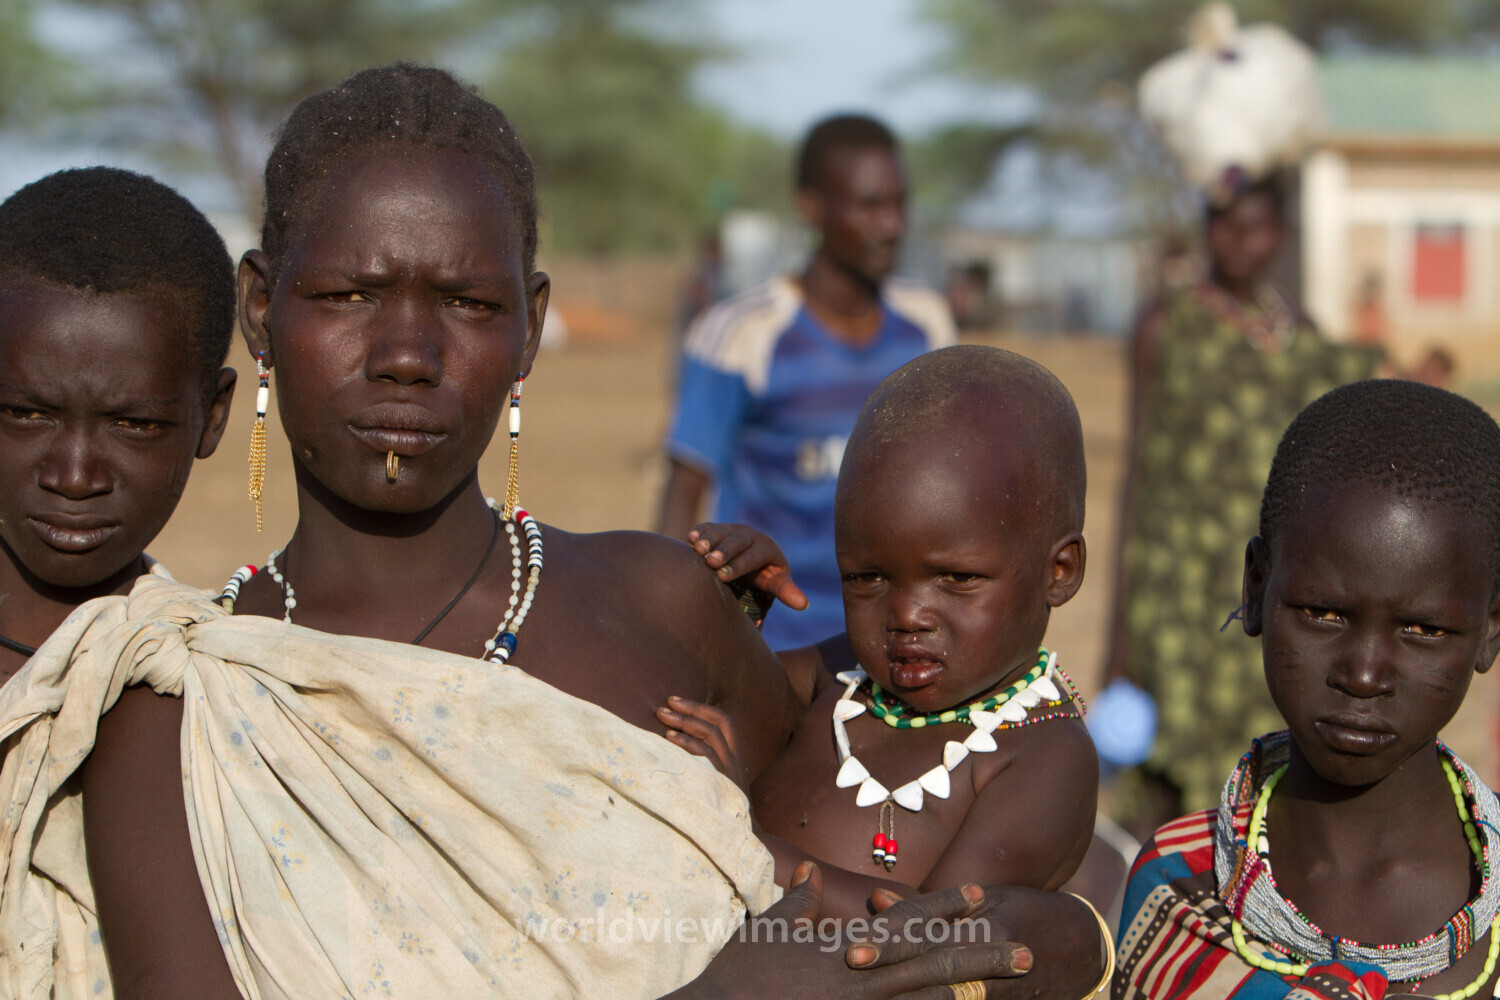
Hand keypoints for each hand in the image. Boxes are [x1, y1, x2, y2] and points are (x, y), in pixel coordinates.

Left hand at [657, 696, 750, 796]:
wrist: (740, 835)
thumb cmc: (720, 806)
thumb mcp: (719, 779)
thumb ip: (706, 760)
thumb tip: (674, 741)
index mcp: (735, 755)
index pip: (724, 721)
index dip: (701, 707)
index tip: (675, 700)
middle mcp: (735, 759)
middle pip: (717, 723)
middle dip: (690, 709)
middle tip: (664, 704)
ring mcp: (729, 770)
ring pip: (710, 735)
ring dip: (684, 722)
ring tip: (662, 717)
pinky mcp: (720, 782)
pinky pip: (704, 756)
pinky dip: (686, 744)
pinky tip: (668, 740)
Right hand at [670, 864, 1035, 999]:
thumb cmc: (738, 976)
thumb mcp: (769, 930)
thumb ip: (798, 902)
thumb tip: (813, 873)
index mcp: (847, 946)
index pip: (907, 921)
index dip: (946, 908)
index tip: (983, 894)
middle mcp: (861, 979)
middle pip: (934, 964)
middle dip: (981, 957)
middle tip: (1026, 952)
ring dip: (970, 994)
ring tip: (1012, 986)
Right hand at [689, 522, 809, 611]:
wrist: (755, 554)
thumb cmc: (766, 573)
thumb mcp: (777, 582)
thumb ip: (787, 591)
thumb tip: (804, 605)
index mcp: (766, 548)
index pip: (752, 557)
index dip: (738, 566)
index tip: (723, 575)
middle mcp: (750, 535)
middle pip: (737, 541)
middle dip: (723, 550)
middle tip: (710, 560)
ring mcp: (733, 529)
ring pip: (721, 531)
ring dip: (709, 539)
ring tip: (697, 549)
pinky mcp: (719, 528)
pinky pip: (709, 526)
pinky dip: (700, 531)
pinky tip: (690, 537)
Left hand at [847, 884, 1104, 999]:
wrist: (1081, 947)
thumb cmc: (1021, 912)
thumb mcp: (982, 900)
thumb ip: (928, 906)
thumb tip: (876, 900)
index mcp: (981, 924)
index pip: (927, 931)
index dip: (889, 940)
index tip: (853, 949)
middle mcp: (989, 957)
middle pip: (931, 964)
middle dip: (893, 969)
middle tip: (855, 965)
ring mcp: (998, 991)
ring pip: (948, 996)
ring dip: (914, 996)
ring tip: (877, 998)